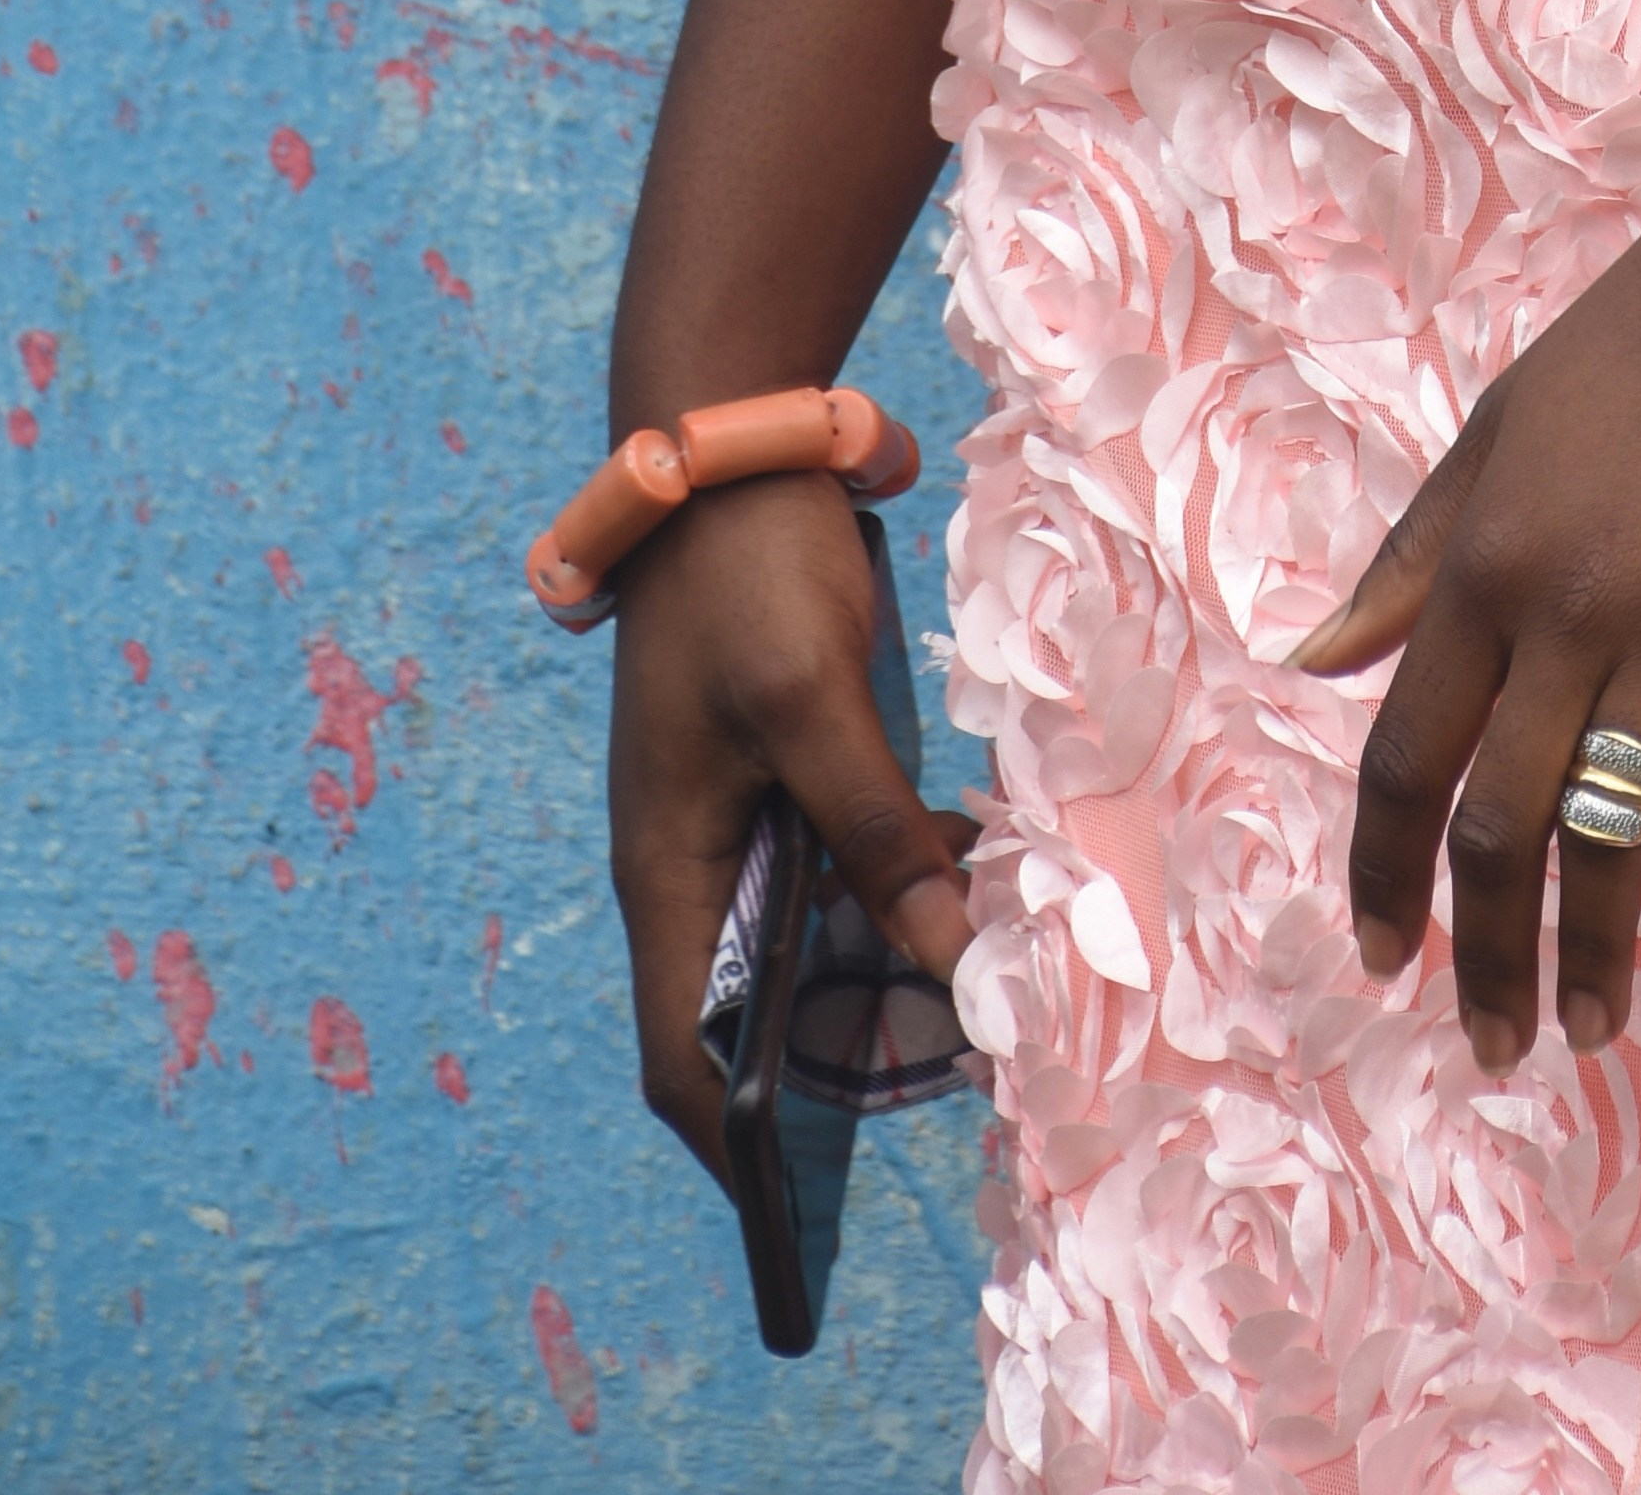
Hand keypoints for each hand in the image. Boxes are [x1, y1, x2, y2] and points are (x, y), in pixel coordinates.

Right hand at [605, 470, 978, 1178]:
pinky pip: (825, 862)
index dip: (732, 1138)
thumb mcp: (814, 702)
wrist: (728, 441)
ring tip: (974, 1004)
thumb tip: (953, 961)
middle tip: (941, 1090)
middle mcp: (688, 857)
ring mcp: (730, 809)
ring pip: (796, 934)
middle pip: (744, 1008)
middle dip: (828, 1062)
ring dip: (872, 972)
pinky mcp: (776, 762)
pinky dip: (886, 890)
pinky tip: (965, 888)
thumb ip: (878, 834)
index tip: (800, 1199)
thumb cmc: (748, 573)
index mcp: (666, 868)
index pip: (678, 1053)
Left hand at [1290, 78, 1640, 1072]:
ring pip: (1615, 837)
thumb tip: (1318, 660)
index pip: (1405, 758)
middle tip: (1489, 1042)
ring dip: (1593, 954)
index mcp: (1485, 561)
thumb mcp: (1496, 426)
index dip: (1383, 875)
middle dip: (1483, 957)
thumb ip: (1413, 554)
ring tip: (1585, 1033)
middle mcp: (1568, 611)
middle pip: (1499, 828)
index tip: (1380, 960)